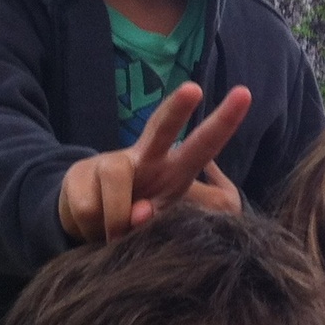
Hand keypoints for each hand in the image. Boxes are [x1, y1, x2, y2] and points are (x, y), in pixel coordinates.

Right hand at [57, 82, 250, 242]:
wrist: (86, 223)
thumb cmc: (134, 221)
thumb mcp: (154, 226)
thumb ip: (154, 222)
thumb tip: (139, 214)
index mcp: (173, 171)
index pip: (202, 145)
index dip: (223, 123)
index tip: (244, 94)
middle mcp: (146, 159)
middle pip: (162, 129)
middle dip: (178, 110)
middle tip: (194, 89)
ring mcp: (111, 163)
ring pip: (115, 176)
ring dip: (114, 217)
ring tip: (111, 234)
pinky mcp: (79, 174)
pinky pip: (89, 206)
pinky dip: (91, 227)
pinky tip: (91, 227)